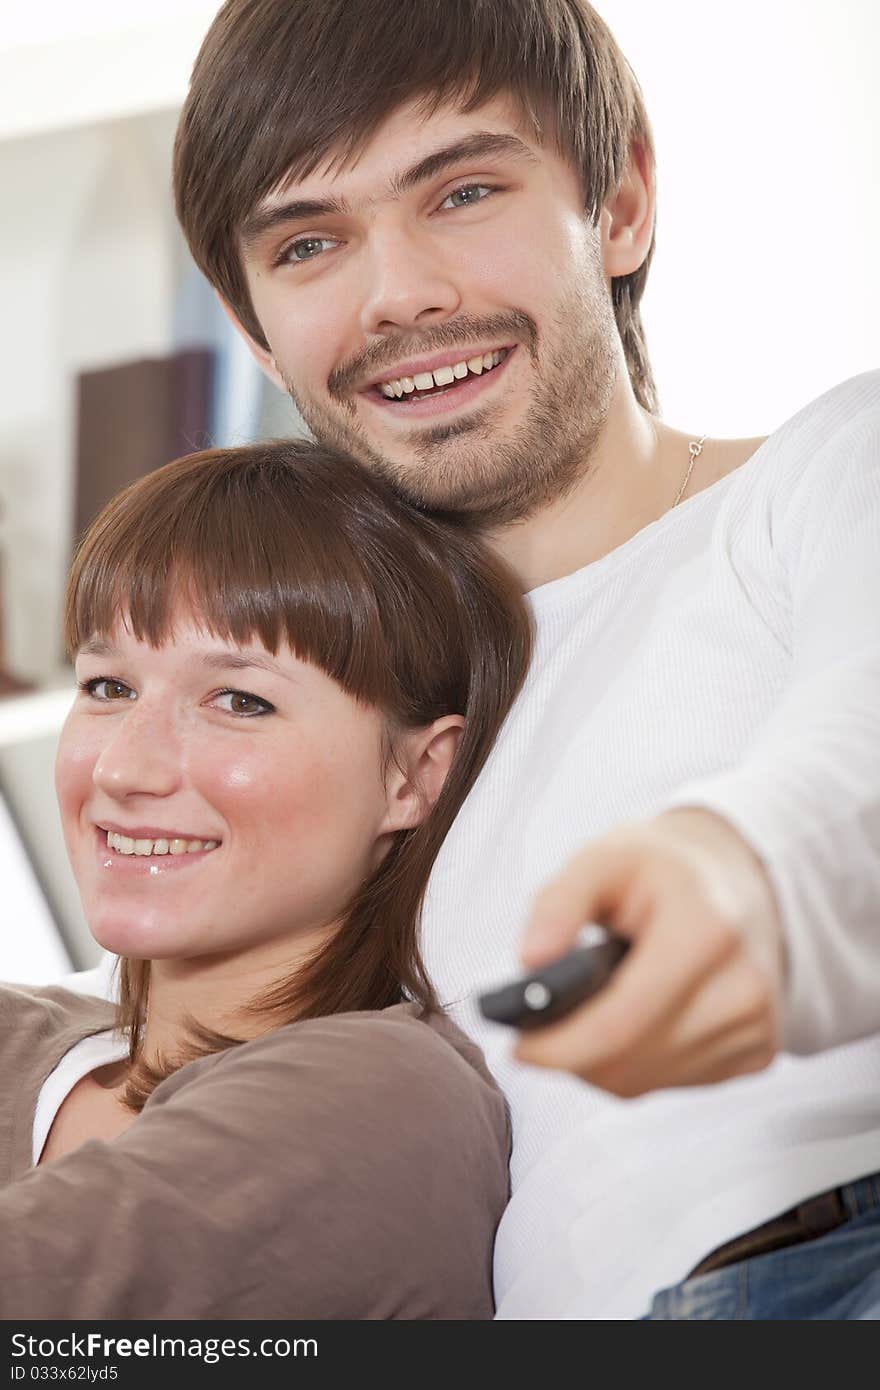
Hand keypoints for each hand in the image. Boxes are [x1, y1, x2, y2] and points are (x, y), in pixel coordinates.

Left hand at [514, 808, 785, 1095]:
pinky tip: (626, 1023)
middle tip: (538, 1029)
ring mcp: (756, 1026)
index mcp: (705, 932)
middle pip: (629, 1063)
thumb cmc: (660, 870)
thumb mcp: (602, 859)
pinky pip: (670, 1084)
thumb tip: (530, 962)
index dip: (560, 1046)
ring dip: (597, 1064)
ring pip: (644, 1082)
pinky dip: (633, 1066)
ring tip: (582, 1016)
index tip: (520, 1045)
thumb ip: (558, 904)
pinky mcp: (758, 1052)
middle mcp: (742, 988)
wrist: (736, 881)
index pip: (621, 1023)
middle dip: (569, 1054)